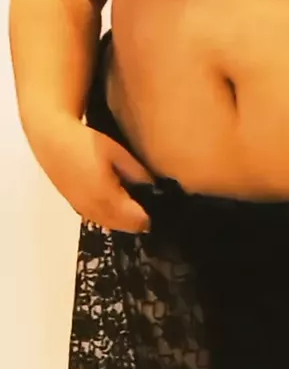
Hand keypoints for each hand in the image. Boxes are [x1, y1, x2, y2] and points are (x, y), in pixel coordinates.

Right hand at [28, 114, 152, 232]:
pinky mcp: (75, 206)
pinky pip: (98, 220)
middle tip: (147, 206)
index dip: (148, 217)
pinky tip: (115, 203)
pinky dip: (110, 216)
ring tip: (133, 204)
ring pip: (111, 225)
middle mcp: (95, 209)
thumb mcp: (116, 152)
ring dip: (124, 220)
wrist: (51, 141)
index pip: (136, 220)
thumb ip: (137, 172)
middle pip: (124, 227)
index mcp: (107, 197)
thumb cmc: (85, 142)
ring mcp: (83, 210)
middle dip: (137, 220)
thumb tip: (153, 186)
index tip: (156, 207)